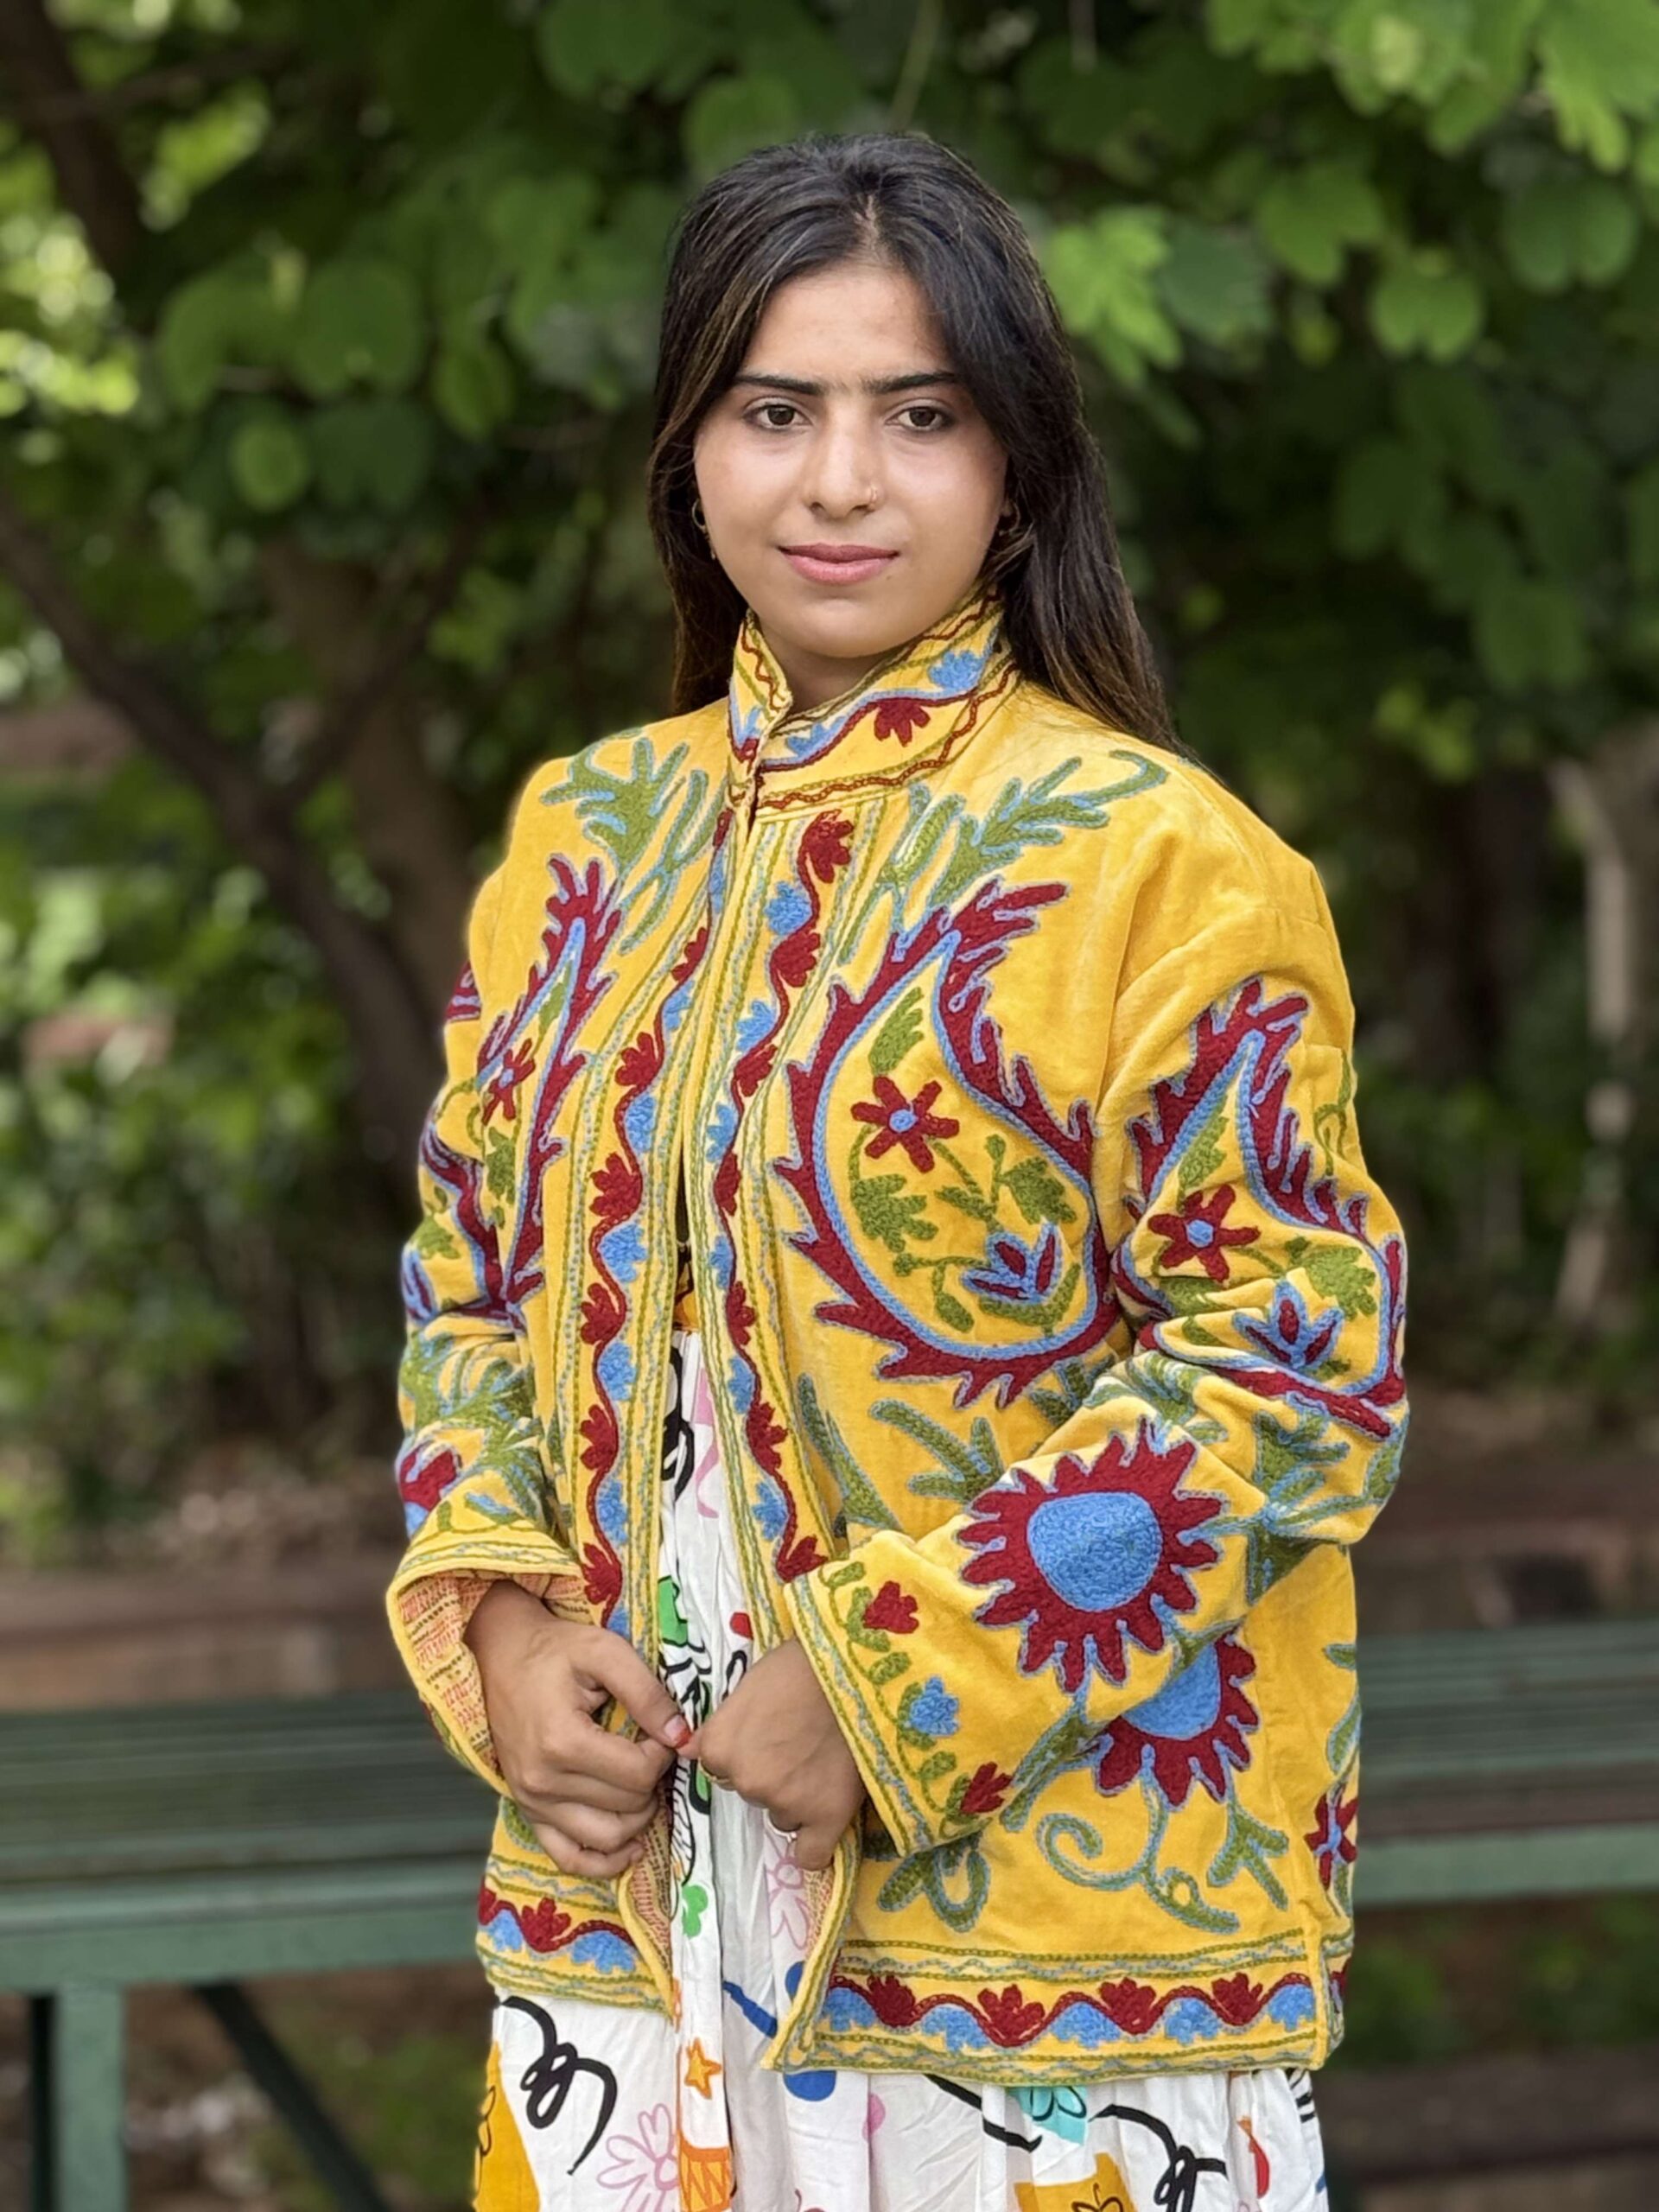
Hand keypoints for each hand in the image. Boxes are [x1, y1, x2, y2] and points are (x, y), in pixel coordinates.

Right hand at [465, 1580, 689, 1878]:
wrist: (499, 1656)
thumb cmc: (553, 1651)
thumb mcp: (604, 1652)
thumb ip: (646, 1692)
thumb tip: (681, 1736)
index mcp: (562, 1742)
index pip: (637, 1775)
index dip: (663, 1755)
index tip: (662, 1732)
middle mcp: (543, 1782)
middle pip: (627, 1808)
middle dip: (653, 1782)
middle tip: (653, 1752)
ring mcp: (532, 1802)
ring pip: (606, 1838)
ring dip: (638, 1819)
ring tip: (644, 1785)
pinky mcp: (528, 1811)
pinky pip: (569, 1857)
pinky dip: (603, 1861)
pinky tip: (631, 1845)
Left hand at [683, 1638, 865, 1870]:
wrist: (856, 1670)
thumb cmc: (801, 1664)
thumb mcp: (750, 1684)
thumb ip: (720, 1724)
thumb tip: (686, 1750)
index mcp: (721, 1747)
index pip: (719, 1766)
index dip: (744, 1750)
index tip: (767, 1735)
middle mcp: (746, 1780)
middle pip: (750, 1790)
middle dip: (770, 1773)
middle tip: (799, 1743)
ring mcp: (785, 1802)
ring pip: (782, 1815)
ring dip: (795, 1798)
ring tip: (823, 1762)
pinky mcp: (826, 1816)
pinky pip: (811, 1855)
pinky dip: (814, 1847)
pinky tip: (822, 1826)